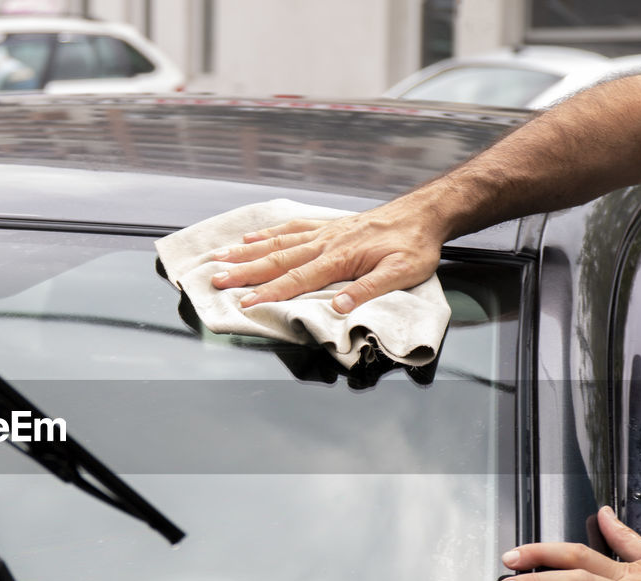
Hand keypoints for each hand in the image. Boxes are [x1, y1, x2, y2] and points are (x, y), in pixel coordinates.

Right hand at [206, 199, 446, 311]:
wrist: (424, 214)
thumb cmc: (415, 245)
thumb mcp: (402, 272)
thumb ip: (369, 289)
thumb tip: (338, 307)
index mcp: (340, 258)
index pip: (297, 279)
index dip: (270, 293)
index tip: (245, 301)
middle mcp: (325, 243)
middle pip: (277, 259)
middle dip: (244, 271)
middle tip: (216, 279)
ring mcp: (324, 232)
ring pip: (277, 242)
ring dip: (246, 251)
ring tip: (220, 256)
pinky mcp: (327, 226)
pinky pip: (291, 228)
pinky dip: (267, 233)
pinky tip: (250, 237)